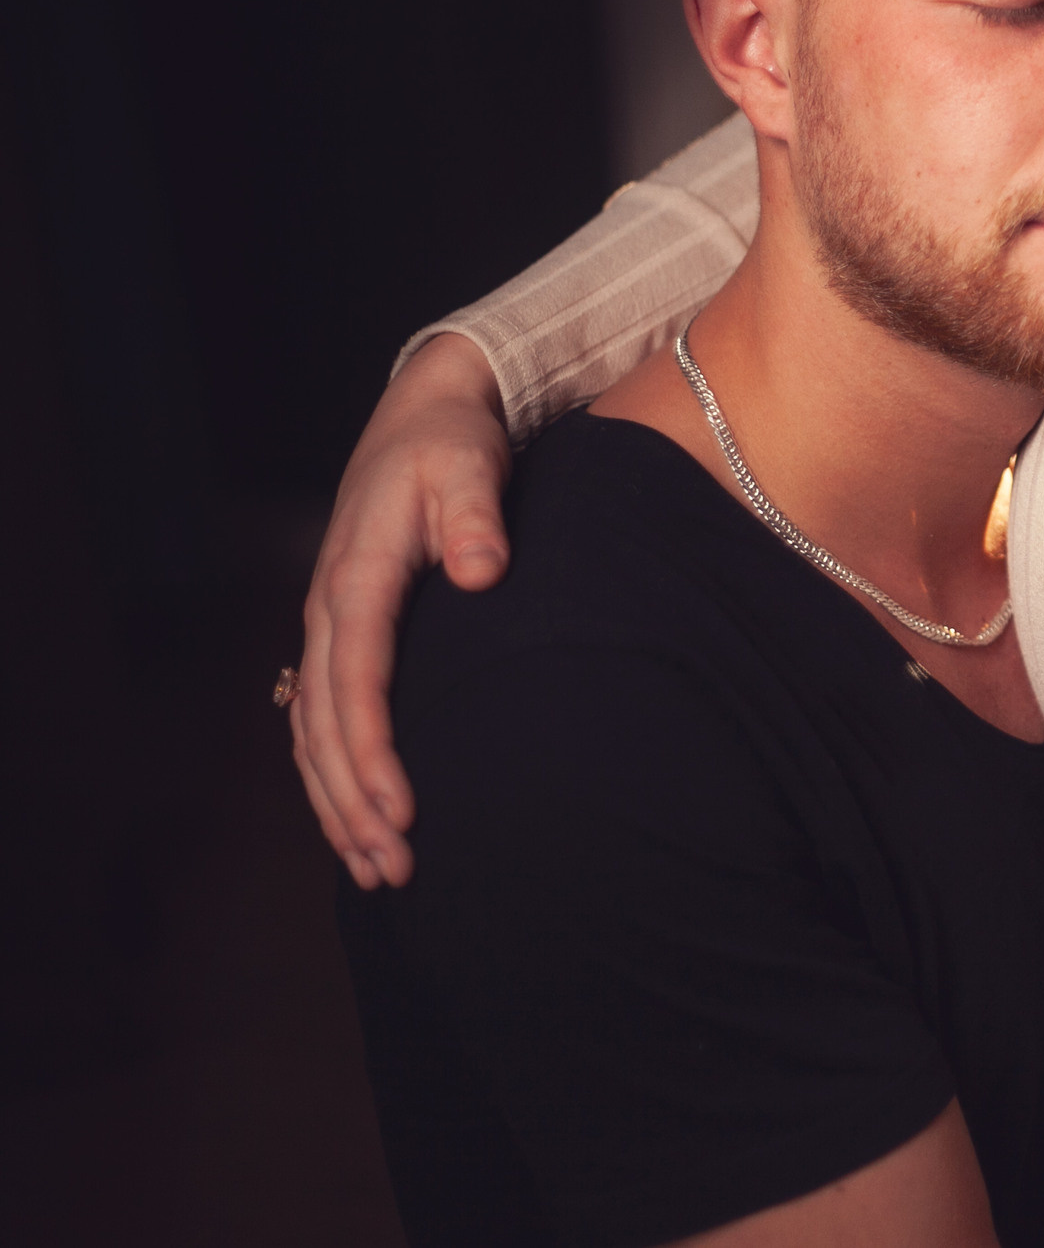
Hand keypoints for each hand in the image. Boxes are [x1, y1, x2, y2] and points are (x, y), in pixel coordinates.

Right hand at [290, 332, 511, 887]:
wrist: (425, 416)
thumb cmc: (452, 444)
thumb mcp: (469, 465)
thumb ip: (476, 516)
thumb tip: (482, 571)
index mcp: (357, 576)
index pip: (357, 680)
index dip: (374, 752)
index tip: (402, 810)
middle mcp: (330, 610)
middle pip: (326, 727)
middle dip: (353, 804)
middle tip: (394, 869)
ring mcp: (330, 626)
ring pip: (316, 735)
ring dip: (340, 805)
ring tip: (379, 871)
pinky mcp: (345, 635)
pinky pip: (325, 720)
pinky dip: (336, 776)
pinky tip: (359, 822)